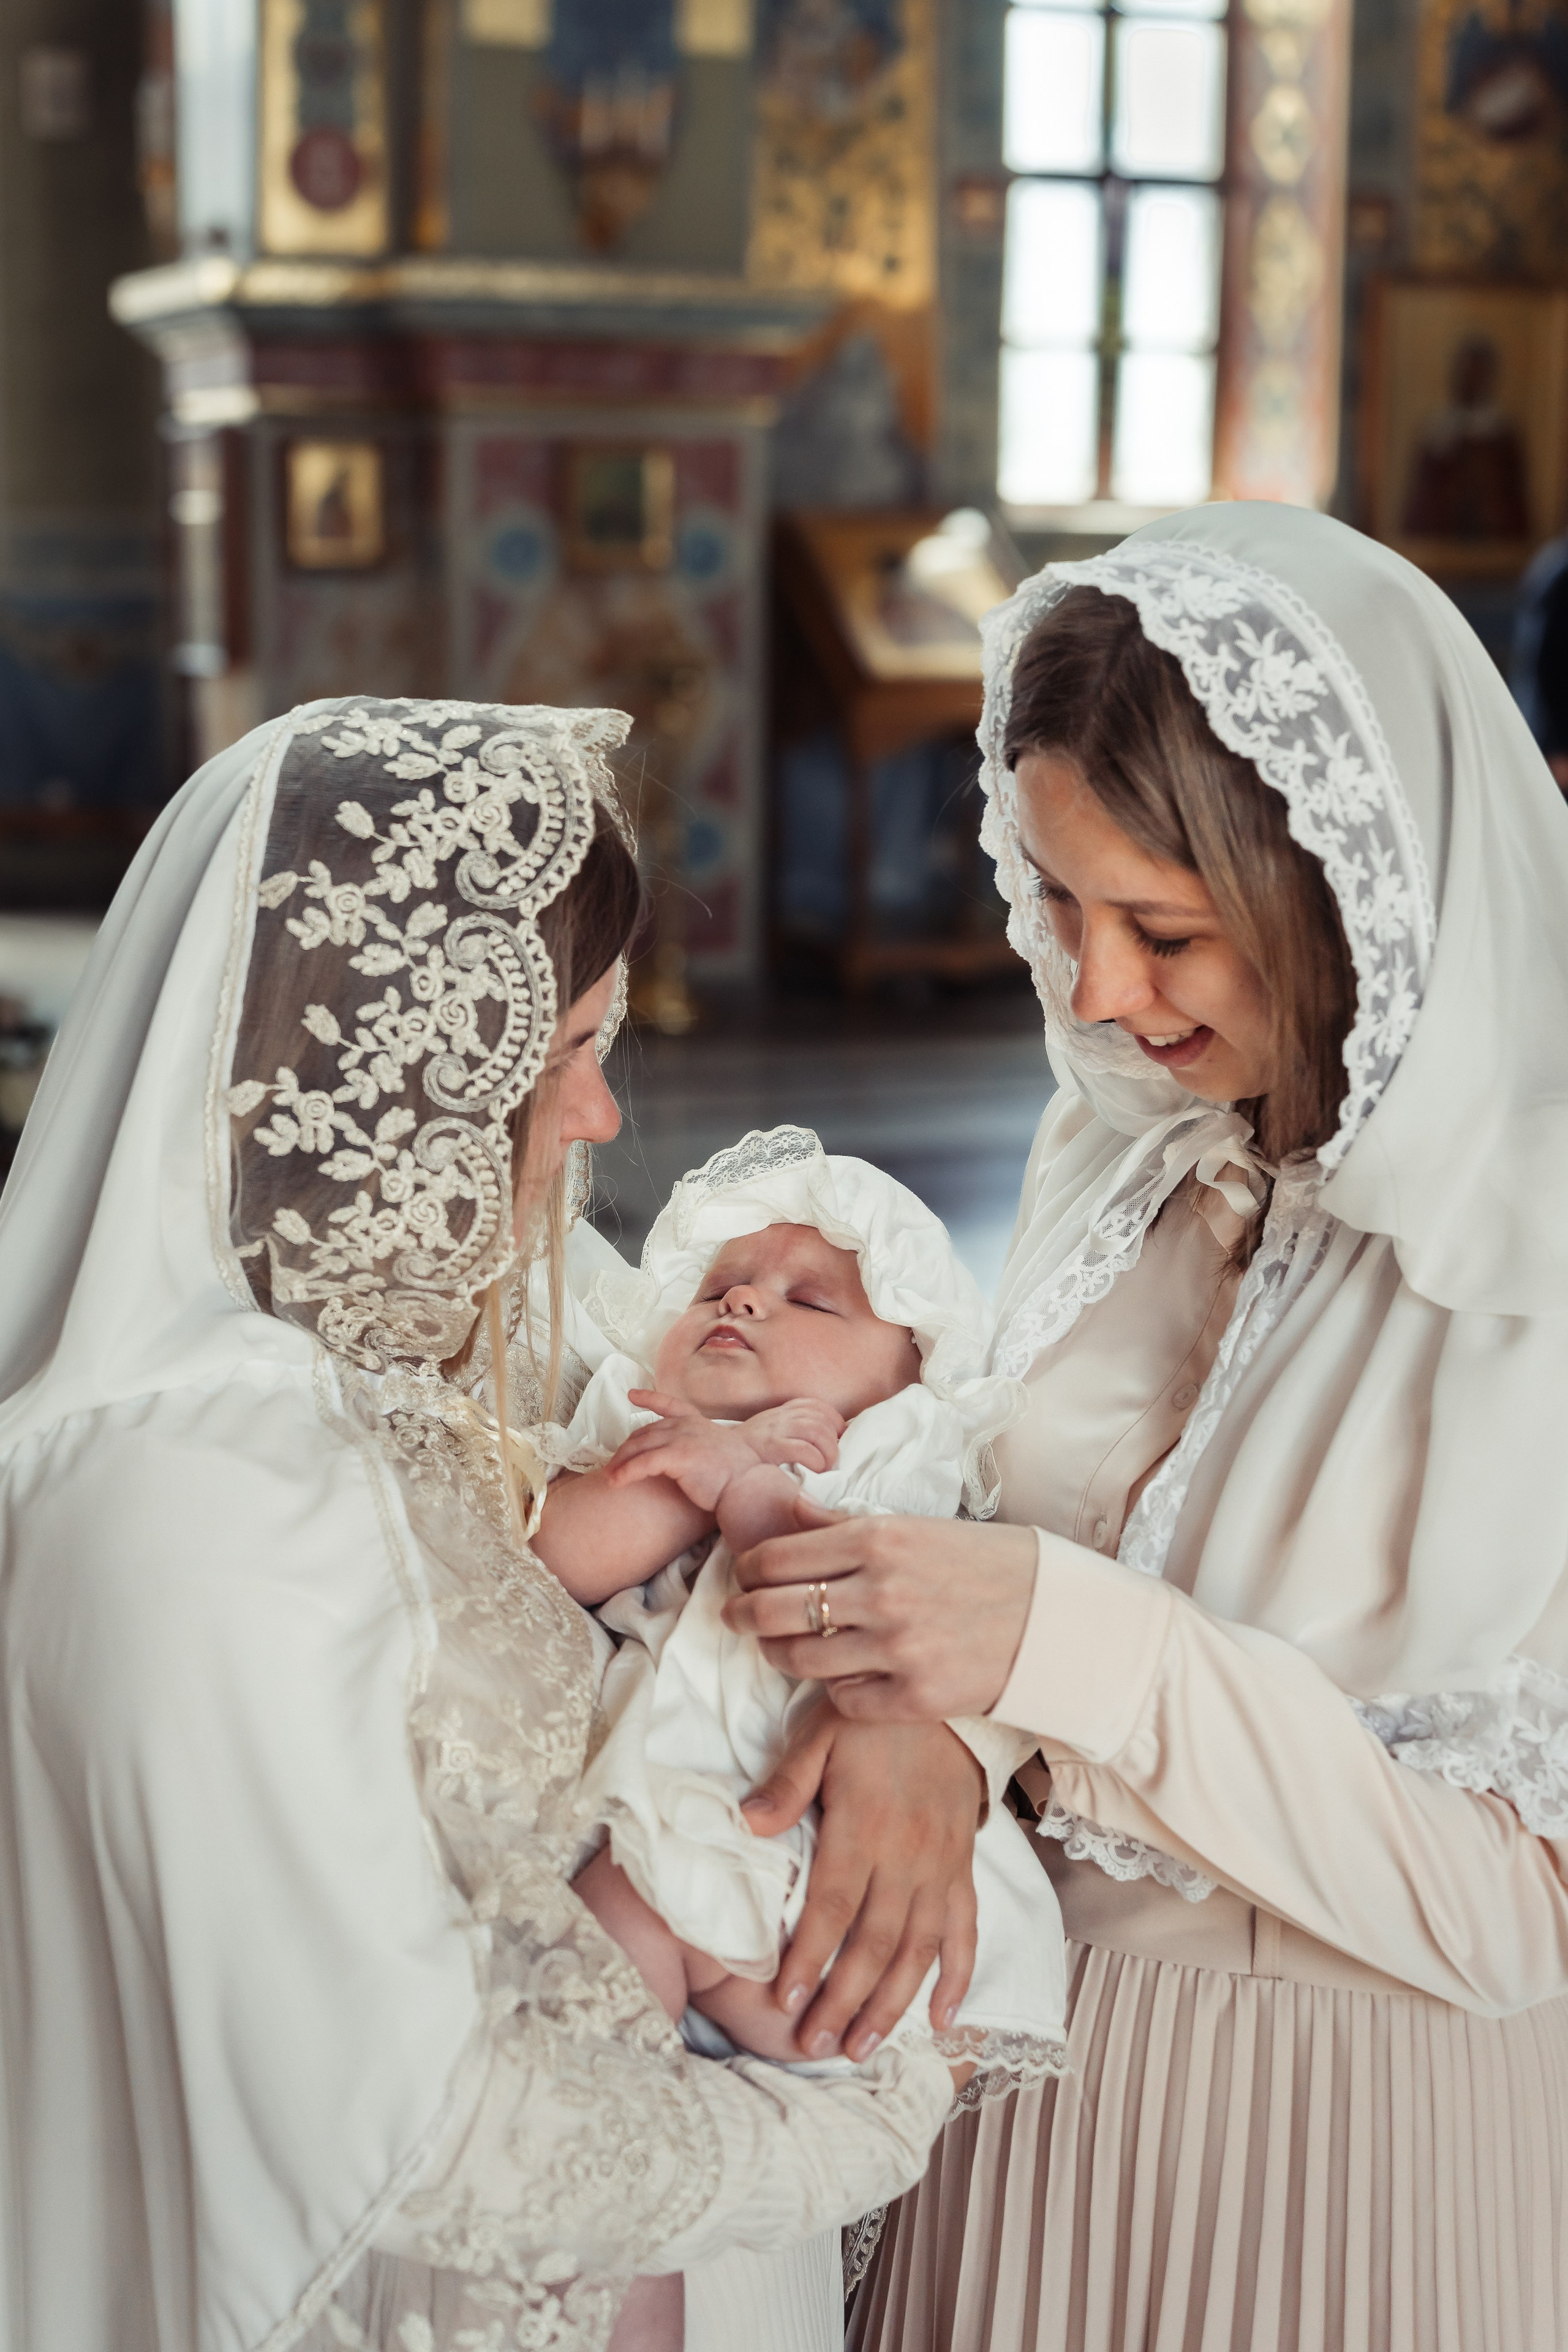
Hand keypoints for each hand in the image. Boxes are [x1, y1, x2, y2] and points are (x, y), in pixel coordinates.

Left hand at [608, 1391, 761, 1513]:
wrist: (749, 1485)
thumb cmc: (740, 1476)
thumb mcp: (721, 1451)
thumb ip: (705, 1447)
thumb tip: (698, 1459)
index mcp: (698, 1423)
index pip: (669, 1405)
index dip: (650, 1398)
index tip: (632, 1395)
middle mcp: (687, 1426)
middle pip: (645, 1433)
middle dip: (626, 1448)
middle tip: (612, 1464)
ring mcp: (682, 1439)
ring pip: (639, 1447)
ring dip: (620, 1463)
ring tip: (609, 1477)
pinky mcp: (677, 1456)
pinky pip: (642, 1463)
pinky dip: (626, 1472)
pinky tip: (616, 1482)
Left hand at [725, 1507, 1036, 1720]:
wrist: (1058, 1616)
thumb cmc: (986, 1564)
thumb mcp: (916, 1527)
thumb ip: (843, 1525)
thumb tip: (785, 1507)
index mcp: (880, 1538)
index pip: (777, 1555)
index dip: (748, 1568)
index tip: (746, 1574)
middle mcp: (880, 1592)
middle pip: (771, 1609)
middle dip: (741, 1613)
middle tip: (736, 1615)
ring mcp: (896, 1648)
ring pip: (798, 1659)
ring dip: (779, 1653)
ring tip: (781, 1646)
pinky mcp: (913, 1697)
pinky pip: (841, 1699)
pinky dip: (836, 1688)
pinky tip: (845, 1673)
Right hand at [740, 1398, 843, 1474]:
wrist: (720, 1461)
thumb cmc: (751, 1453)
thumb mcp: (772, 1433)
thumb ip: (794, 1431)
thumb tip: (826, 1443)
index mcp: (783, 1412)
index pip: (817, 1407)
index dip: (834, 1423)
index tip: (836, 1441)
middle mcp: (781, 1417)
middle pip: (821, 1420)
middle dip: (833, 1442)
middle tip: (831, 1461)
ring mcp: (775, 1431)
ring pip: (817, 1431)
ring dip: (829, 1452)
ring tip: (825, 1467)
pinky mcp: (771, 1448)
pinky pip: (803, 1449)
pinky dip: (816, 1460)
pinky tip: (815, 1470)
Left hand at [742, 1695, 982, 2061]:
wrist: (940, 1701)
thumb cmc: (869, 1723)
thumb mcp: (818, 1736)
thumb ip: (786, 1784)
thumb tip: (747, 1822)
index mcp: (864, 1825)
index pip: (833, 1905)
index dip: (810, 1956)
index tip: (788, 2002)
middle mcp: (907, 1855)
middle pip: (874, 1942)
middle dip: (844, 1999)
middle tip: (816, 2046)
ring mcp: (941, 1866)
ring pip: (919, 1949)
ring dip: (892, 2004)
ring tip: (861, 2048)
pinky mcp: (963, 1868)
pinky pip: (966, 1931)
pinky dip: (958, 1978)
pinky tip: (941, 2021)